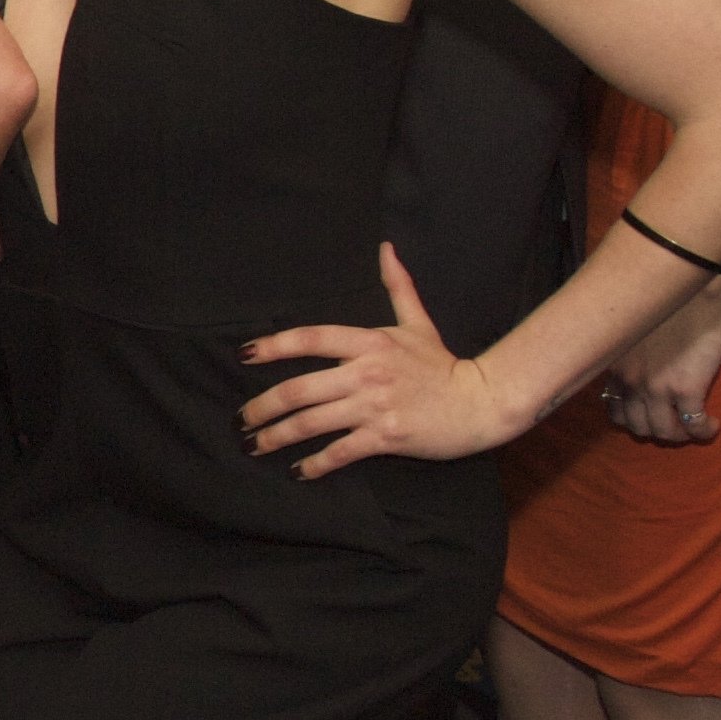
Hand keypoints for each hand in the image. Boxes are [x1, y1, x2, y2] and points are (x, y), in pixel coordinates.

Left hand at [240, 246, 525, 474]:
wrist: (479, 403)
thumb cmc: (442, 365)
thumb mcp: (418, 323)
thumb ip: (398, 287)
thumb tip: (386, 248)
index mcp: (370, 342)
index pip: (311, 339)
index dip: (274, 346)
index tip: (244, 355)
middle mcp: (367, 372)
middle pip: (300, 389)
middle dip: (263, 407)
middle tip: (240, 419)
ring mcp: (375, 406)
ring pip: (312, 423)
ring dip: (277, 437)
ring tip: (253, 446)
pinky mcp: (386, 437)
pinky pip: (340, 452)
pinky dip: (315, 464)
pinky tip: (297, 471)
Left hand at [599, 279, 720, 446]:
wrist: (696, 284)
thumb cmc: (669, 298)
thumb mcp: (633, 326)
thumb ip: (628, 348)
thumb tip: (636, 362)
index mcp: (615, 364)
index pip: (613, 408)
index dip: (631, 419)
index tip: (647, 417)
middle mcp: (629, 379)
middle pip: (637, 426)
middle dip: (656, 431)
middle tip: (674, 425)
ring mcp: (656, 387)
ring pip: (663, 431)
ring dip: (680, 435)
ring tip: (693, 428)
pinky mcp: (686, 388)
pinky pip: (694, 424)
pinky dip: (703, 431)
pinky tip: (712, 426)